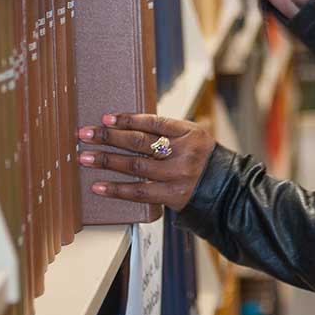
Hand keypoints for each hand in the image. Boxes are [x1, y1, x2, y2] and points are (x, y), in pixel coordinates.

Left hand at [77, 114, 215, 211]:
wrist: (229, 191)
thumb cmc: (206, 162)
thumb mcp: (196, 139)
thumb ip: (170, 132)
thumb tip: (131, 126)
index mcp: (190, 133)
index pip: (154, 122)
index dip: (128, 119)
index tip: (106, 118)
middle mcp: (184, 152)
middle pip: (140, 142)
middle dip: (109, 137)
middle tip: (86, 134)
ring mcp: (178, 174)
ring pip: (136, 165)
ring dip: (107, 161)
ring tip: (85, 157)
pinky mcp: (172, 196)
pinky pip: (139, 192)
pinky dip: (117, 189)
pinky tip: (99, 185)